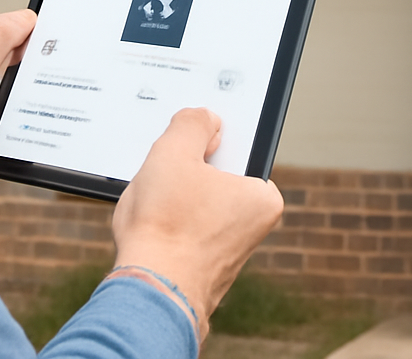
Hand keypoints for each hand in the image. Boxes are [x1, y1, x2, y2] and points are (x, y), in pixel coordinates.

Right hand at [111, 108, 283, 340]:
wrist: (149, 293)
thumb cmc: (167, 226)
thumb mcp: (175, 151)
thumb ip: (192, 123)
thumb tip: (204, 119)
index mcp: (262, 198)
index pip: (236, 150)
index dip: (207, 140)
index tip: (188, 141)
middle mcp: (252, 228)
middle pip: (211, 176)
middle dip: (184, 169)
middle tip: (166, 171)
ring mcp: (225, 252)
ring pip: (191, 202)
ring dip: (169, 196)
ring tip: (154, 202)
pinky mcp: (200, 268)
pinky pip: (180, 230)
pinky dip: (162, 223)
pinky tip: (148, 228)